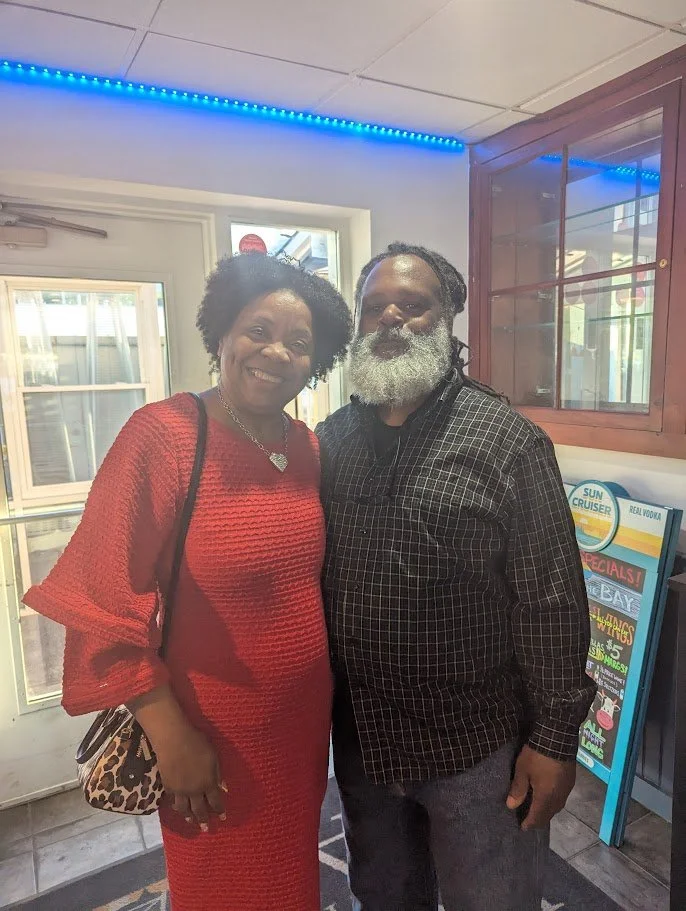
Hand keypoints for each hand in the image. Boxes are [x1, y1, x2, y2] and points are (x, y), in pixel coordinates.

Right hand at [128, 686, 225, 832]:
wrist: (173, 739)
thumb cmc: (197, 743)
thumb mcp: (214, 756)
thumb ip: (218, 774)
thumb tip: (224, 789)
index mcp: (208, 783)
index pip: (215, 802)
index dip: (219, 811)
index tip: (222, 818)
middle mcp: (194, 791)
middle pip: (200, 810)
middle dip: (204, 820)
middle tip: (207, 829)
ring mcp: (180, 790)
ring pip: (184, 810)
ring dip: (189, 818)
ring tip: (192, 822)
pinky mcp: (168, 786)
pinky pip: (174, 802)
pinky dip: (177, 807)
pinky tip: (179, 808)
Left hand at [506, 745, 575, 830]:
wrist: (558, 737)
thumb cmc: (537, 755)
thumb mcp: (522, 770)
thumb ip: (517, 789)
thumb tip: (511, 806)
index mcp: (546, 797)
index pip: (537, 817)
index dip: (529, 823)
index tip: (523, 828)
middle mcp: (559, 797)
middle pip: (549, 814)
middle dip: (539, 819)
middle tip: (529, 820)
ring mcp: (567, 789)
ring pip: (557, 807)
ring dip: (547, 811)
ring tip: (538, 810)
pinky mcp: (571, 780)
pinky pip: (562, 798)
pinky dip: (553, 802)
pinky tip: (548, 797)